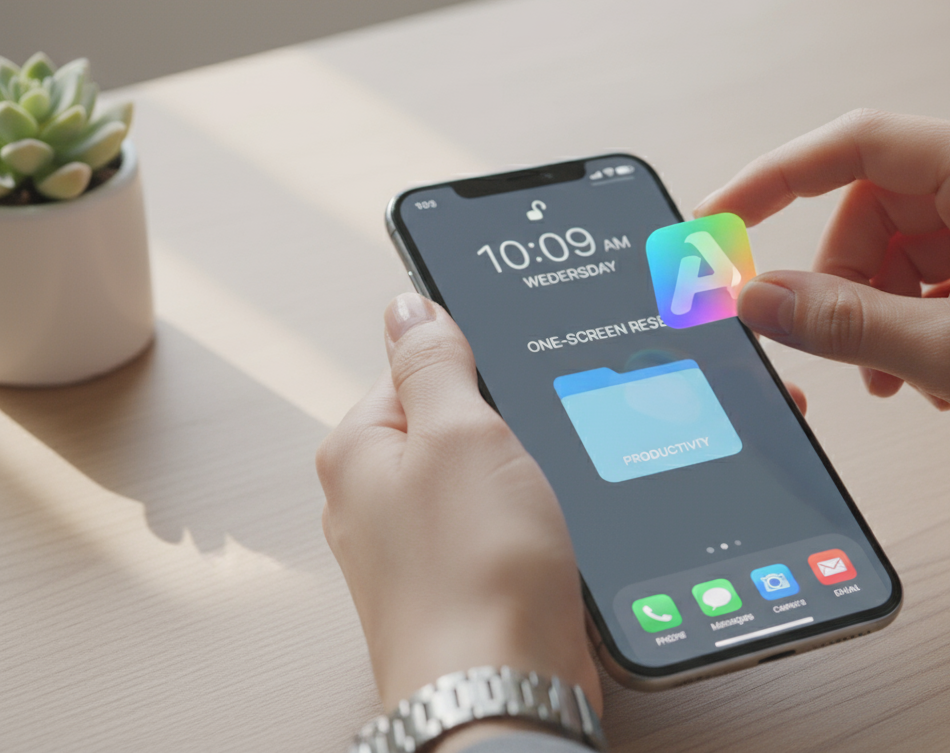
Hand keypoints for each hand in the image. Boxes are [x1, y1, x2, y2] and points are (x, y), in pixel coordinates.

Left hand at [317, 293, 600, 727]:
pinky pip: (499, 530)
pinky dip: (529, 528)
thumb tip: (409, 305)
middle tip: (531, 457)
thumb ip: (435, 361)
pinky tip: (546, 544)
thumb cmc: (473, 573)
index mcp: (358, 450)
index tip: (513, 387)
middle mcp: (374, 500)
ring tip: (539, 509)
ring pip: (485, 482)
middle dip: (507, 434)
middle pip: (454, 426)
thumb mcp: (462, 432)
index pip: (416, 368)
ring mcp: (415, 548)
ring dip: (524, 486)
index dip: (477, 371)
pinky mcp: (458, 585)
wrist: (501, 689)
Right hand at [699, 110, 949, 551]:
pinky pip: (944, 266)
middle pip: (879, 201)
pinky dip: (918, 314)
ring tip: (895, 372)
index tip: (725, 220)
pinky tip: (930, 370)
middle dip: (845, 273)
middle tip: (829, 335)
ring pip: (907, 240)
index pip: (858, 146)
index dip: (776, 182)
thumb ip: (838, 320)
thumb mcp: (948, 354)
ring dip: (881, 304)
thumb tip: (759, 298)